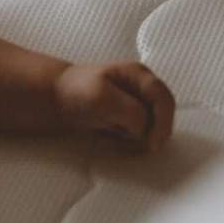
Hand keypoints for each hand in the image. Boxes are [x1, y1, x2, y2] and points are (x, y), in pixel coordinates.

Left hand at [54, 60, 174, 150]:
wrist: (59, 98)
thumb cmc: (78, 93)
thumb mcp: (103, 98)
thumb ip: (130, 111)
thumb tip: (145, 129)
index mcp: (139, 75)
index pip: (163, 99)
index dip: (163, 122)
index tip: (153, 143)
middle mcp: (143, 87)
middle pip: (164, 114)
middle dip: (154, 133)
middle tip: (137, 147)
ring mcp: (139, 102)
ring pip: (155, 127)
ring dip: (141, 138)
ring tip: (115, 138)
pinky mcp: (131, 117)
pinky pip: (142, 134)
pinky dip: (132, 141)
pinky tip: (113, 139)